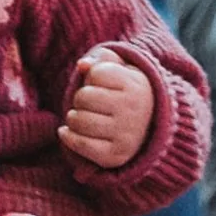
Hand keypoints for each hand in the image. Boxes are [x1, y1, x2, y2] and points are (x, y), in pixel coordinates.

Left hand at [58, 47, 153, 168]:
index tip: (103, 85)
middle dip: (80, 98)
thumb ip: (102, 60)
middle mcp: (134, 111)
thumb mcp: (121, 71)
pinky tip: (69, 131)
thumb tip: (82, 65)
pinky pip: (79, 143)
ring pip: (77, 120)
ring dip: (73, 117)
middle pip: (83, 97)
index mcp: (137, 86)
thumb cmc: (125, 95)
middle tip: (91, 104)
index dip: (92, 77)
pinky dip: (68, 136)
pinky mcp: (115, 155)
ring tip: (83, 117)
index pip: (96, 73)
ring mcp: (125, 135)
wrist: (147, 131)